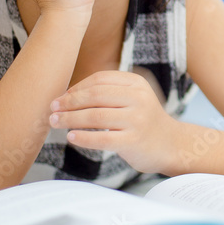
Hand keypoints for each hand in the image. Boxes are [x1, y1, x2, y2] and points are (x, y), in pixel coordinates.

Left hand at [48, 71, 179, 173]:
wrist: (171, 145)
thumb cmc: (143, 121)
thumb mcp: (133, 98)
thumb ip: (108, 92)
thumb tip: (67, 94)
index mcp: (136, 83)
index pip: (99, 79)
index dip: (76, 87)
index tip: (61, 97)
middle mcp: (138, 98)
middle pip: (95, 96)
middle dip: (69, 102)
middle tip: (52, 109)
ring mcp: (137, 120)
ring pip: (95, 117)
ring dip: (70, 119)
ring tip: (55, 122)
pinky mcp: (133, 141)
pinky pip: (102, 138)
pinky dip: (83, 138)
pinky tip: (71, 137)